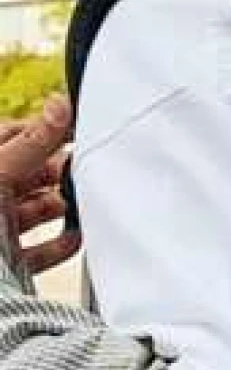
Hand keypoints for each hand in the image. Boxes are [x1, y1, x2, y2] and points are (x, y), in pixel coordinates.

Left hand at [0, 95, 82, 277]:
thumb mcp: (0, 172)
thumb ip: (33, 142)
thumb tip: (60, 105)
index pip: (15, 136)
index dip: (45, 132)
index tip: (77, 132)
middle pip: (29, 176)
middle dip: (57, 175)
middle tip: (82, 172)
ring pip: (36, 212)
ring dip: (61, 209)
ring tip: (82, 205)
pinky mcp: (10, 263)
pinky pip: (39, 251)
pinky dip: (60, 246)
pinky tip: (75, 239)